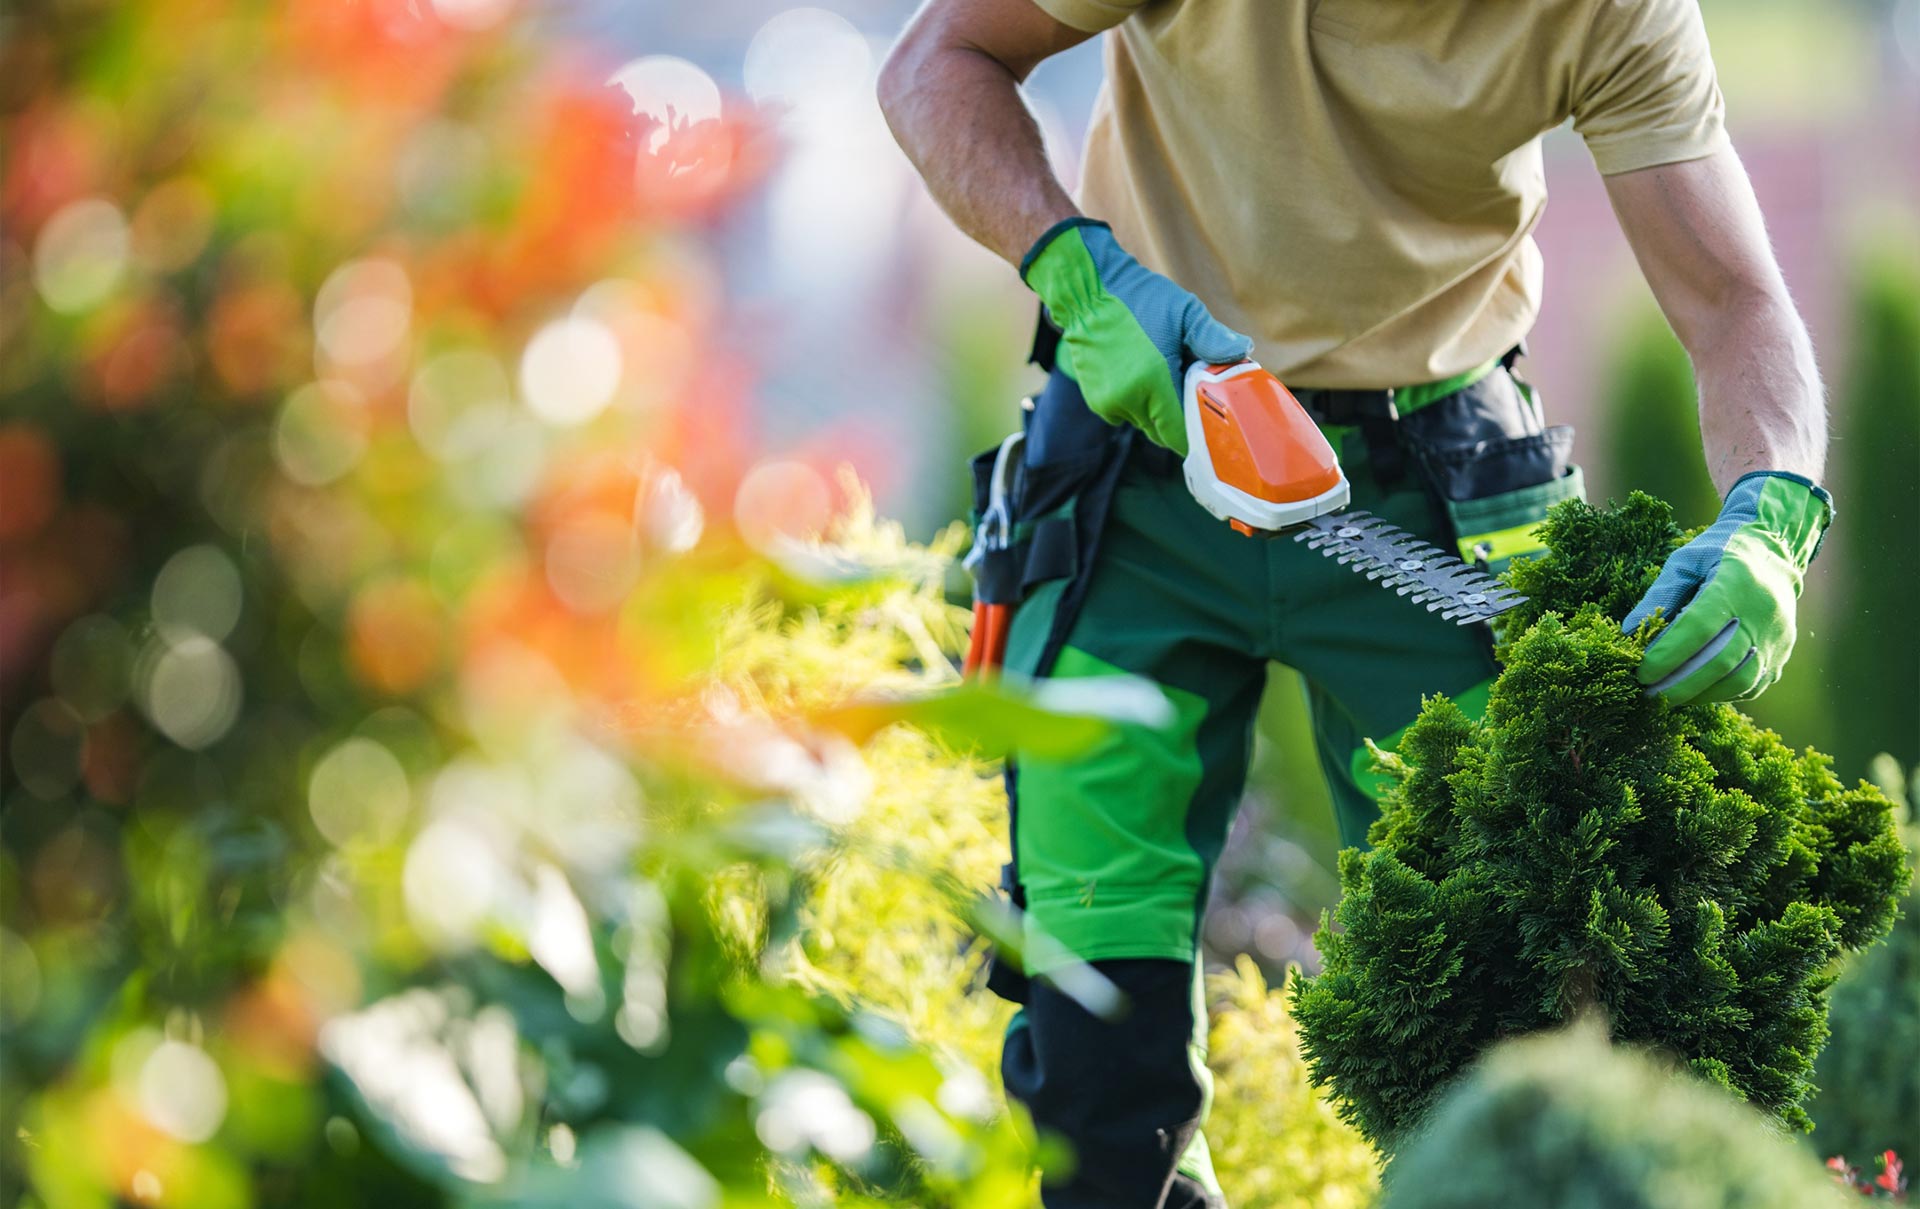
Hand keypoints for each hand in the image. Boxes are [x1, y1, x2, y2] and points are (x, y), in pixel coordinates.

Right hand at [1022, 218, 1250, 453]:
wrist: (1088, 291)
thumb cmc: (1140, 298)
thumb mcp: (1184, 311)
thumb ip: (1213, 337)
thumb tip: (1244, 351)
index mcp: (1154, 381)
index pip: (1178, 434)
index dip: (1196, 435)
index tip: (1208, 426)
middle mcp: (1129, 399)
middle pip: (1163, 432)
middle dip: (1179, 419)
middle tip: (1188, 391)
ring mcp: (1109, 402)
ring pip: (1144, 424)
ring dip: (1156, 411)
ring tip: (1161, 375)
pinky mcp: (1096, 400)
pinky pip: (1124, 415)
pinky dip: (1135, 405)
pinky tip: (1138, 375)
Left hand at [1622, 471, 1832, 705]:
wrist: (1776, 549)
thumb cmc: (1719, 552)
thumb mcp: (1685, 561)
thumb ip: (1660, 594)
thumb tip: (1629, 631)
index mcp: (1735, 584)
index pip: (1699, 628)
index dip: (1668, 655)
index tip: (1641, 672)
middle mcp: (1762, 613)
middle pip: (1721, 662)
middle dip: (1680, 685)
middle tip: (1649, 696)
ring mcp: (1777, 636)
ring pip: (1741, 680)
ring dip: (1701, 695)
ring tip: (1669, 698)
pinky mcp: (1783, 651)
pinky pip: (1754, 684)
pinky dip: (1722, 693)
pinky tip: (1697, 692)